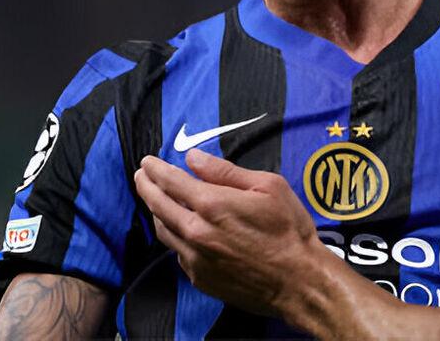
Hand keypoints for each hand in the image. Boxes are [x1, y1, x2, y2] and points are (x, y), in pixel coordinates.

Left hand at [133, 150, 317, 319]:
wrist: (297, 280)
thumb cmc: (289, 229)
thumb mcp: (268, 187)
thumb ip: (227, 172)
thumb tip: (194, 158)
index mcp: (213, 204)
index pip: (172, 182)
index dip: (156, 169)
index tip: (147, 162)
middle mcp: (196, 231)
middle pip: (158, 205)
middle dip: (146, 186)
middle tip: (141, 175)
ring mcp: (195, 258)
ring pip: (163, 230)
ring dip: (155, 211)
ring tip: (155, 199)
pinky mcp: (199, 278)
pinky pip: (177, 252)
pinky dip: (174, 235)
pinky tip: (181, 229)